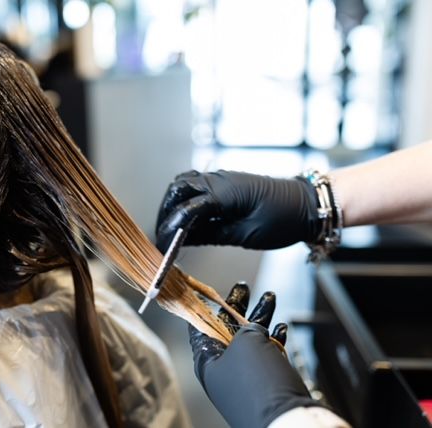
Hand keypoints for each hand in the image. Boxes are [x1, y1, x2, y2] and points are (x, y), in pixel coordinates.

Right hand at [156, 170, 320, 251]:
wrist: (307, 204)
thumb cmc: (283, 220)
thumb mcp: (245, 235)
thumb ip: (211, 235)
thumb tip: (184, 240)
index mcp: (224, 194)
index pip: (185, 210)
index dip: (170, 229)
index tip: (161, 247)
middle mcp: (219, 180)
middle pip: (178, 189)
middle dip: (166, 212)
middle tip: (163, 236)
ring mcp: (222, 178)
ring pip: (185, 183)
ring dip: (174, 203)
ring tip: (172, 227)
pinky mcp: (226, 181)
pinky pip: (198, 184)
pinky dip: (187, 199)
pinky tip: (188, 219)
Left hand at [190, 282, 321, 427]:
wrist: (287, 420)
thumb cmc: (257, 381)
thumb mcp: (247, 342)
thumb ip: (247, 328)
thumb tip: (255, 328)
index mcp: (207, 361)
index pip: (200, 327)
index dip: (206, 306)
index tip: (211, 290)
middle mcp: (222, 370)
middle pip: (227, 331)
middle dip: (238, 307)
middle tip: (244, 288)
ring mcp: (245, 378)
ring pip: (250, 341)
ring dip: (260, 318)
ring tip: (270, 298)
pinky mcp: (266, 384)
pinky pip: (267, 356)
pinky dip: (274, 340)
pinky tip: (281, 327)